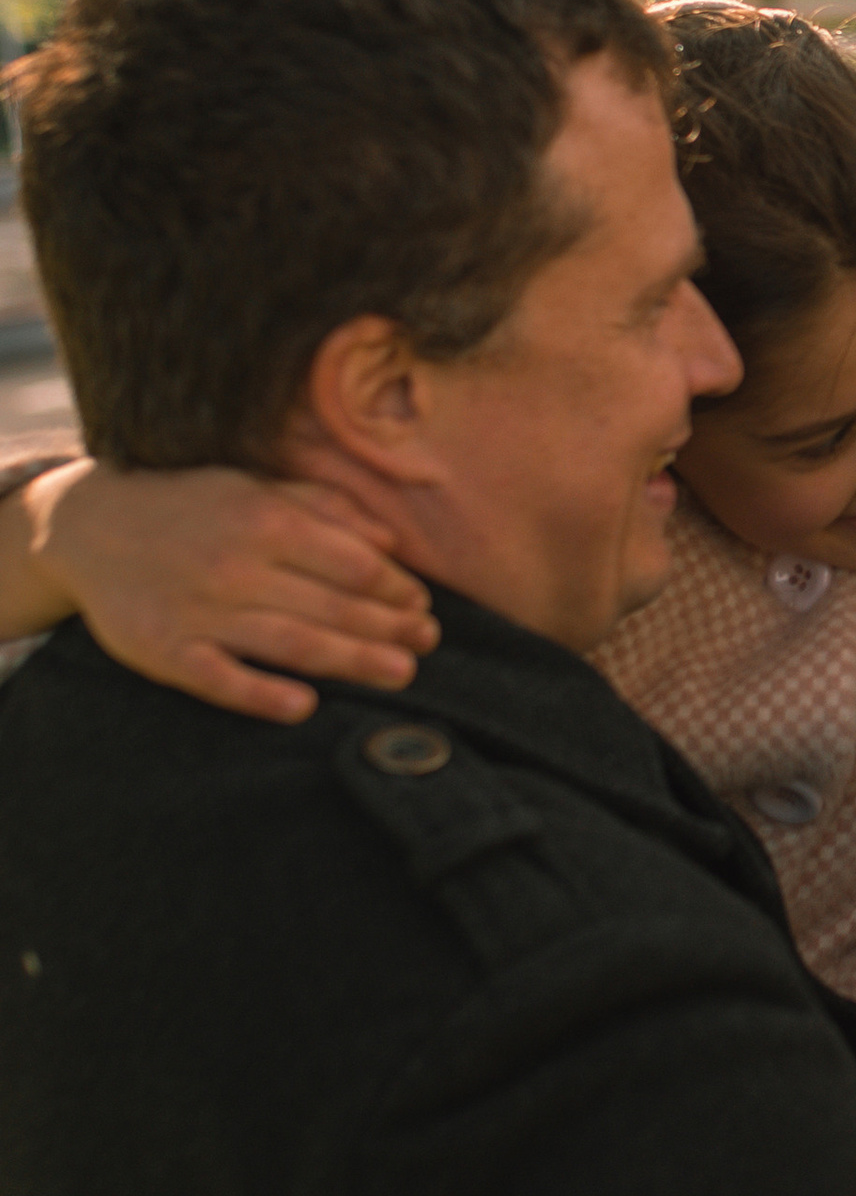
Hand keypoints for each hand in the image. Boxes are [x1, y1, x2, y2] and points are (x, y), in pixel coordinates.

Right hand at [27, 460, 437, 726]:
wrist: (87, 525)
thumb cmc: (189, 506)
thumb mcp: (254, 487)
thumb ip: (323, 507)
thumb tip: (390, 538)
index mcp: (264, 520)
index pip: (350, 561)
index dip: (393, 587)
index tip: (422, 606)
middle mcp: (236, 565)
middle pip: (331, 606)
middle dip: (388, 628)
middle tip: (428, 645)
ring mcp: (199, 611)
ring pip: (292, 643)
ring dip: (352, 661)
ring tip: (400, 674)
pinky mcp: (164, 651)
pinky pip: (221, 679)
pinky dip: (262, 694)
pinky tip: (304, 707)